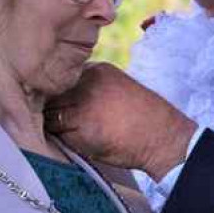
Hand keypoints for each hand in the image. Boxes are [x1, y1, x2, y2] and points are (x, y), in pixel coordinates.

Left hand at [45, 62, 195, 178]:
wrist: (163, 136)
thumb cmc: (142, 118)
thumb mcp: (116, 88)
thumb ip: (90, 88)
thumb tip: (59, 101)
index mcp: (97, 69)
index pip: (61, 78)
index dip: (56, 94)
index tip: (56, 106)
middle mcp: (88, 81)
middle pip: (51, 94)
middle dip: (50, 109)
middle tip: (57, 124)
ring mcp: (84, 101)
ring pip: (50, 113)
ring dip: (54, 125)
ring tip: (71, 135)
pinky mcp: (82, 124)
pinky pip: (58, 132)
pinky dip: (62, 139)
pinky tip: (78, 142)